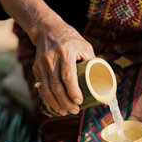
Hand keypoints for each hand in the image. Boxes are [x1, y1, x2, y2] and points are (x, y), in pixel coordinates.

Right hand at [0, 0, 94, 115]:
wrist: (47, 30)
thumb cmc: (71, 40)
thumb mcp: (85, 47)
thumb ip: (93, 63)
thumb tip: (105, 83)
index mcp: (65, 52)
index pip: (68, 77)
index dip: (73, 92)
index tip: (80, 101)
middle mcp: (51, 59)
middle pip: (57, 87)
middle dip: (66, 102)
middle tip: (75, 110)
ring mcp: (41, 65)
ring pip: (47, 90)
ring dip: (57, 104)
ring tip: (66, 111)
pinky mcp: (36, 69)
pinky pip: (41, 88)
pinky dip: (48, 100)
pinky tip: (56, 106)